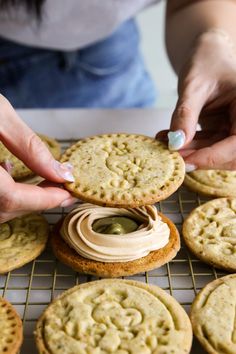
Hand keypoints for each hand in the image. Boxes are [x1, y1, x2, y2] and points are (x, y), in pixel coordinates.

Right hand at [0, 95, 75, 222]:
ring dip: (20, 198)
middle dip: (37, 200)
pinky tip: (5, 171)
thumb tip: (60, 172)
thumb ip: (29, 146)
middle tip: (61, 187)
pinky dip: (2, 194)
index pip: (12, 198)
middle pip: (4, 208)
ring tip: (42, 181)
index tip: (69, 192)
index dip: (45, 199)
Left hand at [156, 29, 235, 170]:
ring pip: (218, 154)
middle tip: (174, 155)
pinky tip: (168, 138)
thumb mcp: (194, 86)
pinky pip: (208, 147)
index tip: (186, 161)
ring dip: (192, 153)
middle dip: (202, 158)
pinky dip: (189, 146)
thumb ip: (186, 114)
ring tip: (165, 143)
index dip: (213, 157)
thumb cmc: (206, 61)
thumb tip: (176, 143)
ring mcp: (235, 128)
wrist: (208, 55)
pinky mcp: (224, 132)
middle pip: (231, 155)